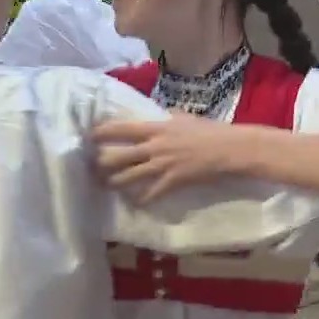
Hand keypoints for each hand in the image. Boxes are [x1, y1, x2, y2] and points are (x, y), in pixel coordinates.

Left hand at [93, 113, 255, 203]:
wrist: (229, 148)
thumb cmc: (209, 130)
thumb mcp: (184, 117)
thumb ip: (167, 118)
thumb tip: (157, 115)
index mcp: (156, 128)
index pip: (122, 129)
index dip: (103, 132)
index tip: (89, 135)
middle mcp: (154, 146)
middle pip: (118, 156)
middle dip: (101, 164)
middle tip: (91, 167)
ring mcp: (162, 165)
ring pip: (129, 177)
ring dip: (114, 183)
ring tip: (105, 185)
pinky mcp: (172, 181)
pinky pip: (150, 193)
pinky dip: (141, 199)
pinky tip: (134, 202)